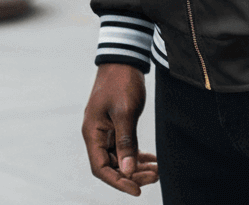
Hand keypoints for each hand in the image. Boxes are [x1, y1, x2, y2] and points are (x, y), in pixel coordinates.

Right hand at [82, 63, 159, 195]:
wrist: (124, 58)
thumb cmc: (121, 82)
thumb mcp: (125, 112)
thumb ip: (126, 142)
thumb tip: (128, 171)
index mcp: (92, 133)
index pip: (101, 168)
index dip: (118, 182)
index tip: (138, 189)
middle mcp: (96, 134)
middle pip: (111, 165)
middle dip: (132, 174)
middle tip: (154, 177)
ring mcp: (106, 129)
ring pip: (119, 157)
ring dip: (136, 166)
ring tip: (156, 171)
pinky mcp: (116, 124)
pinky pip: (124, 146)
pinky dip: (137, 154)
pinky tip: (151, 159)